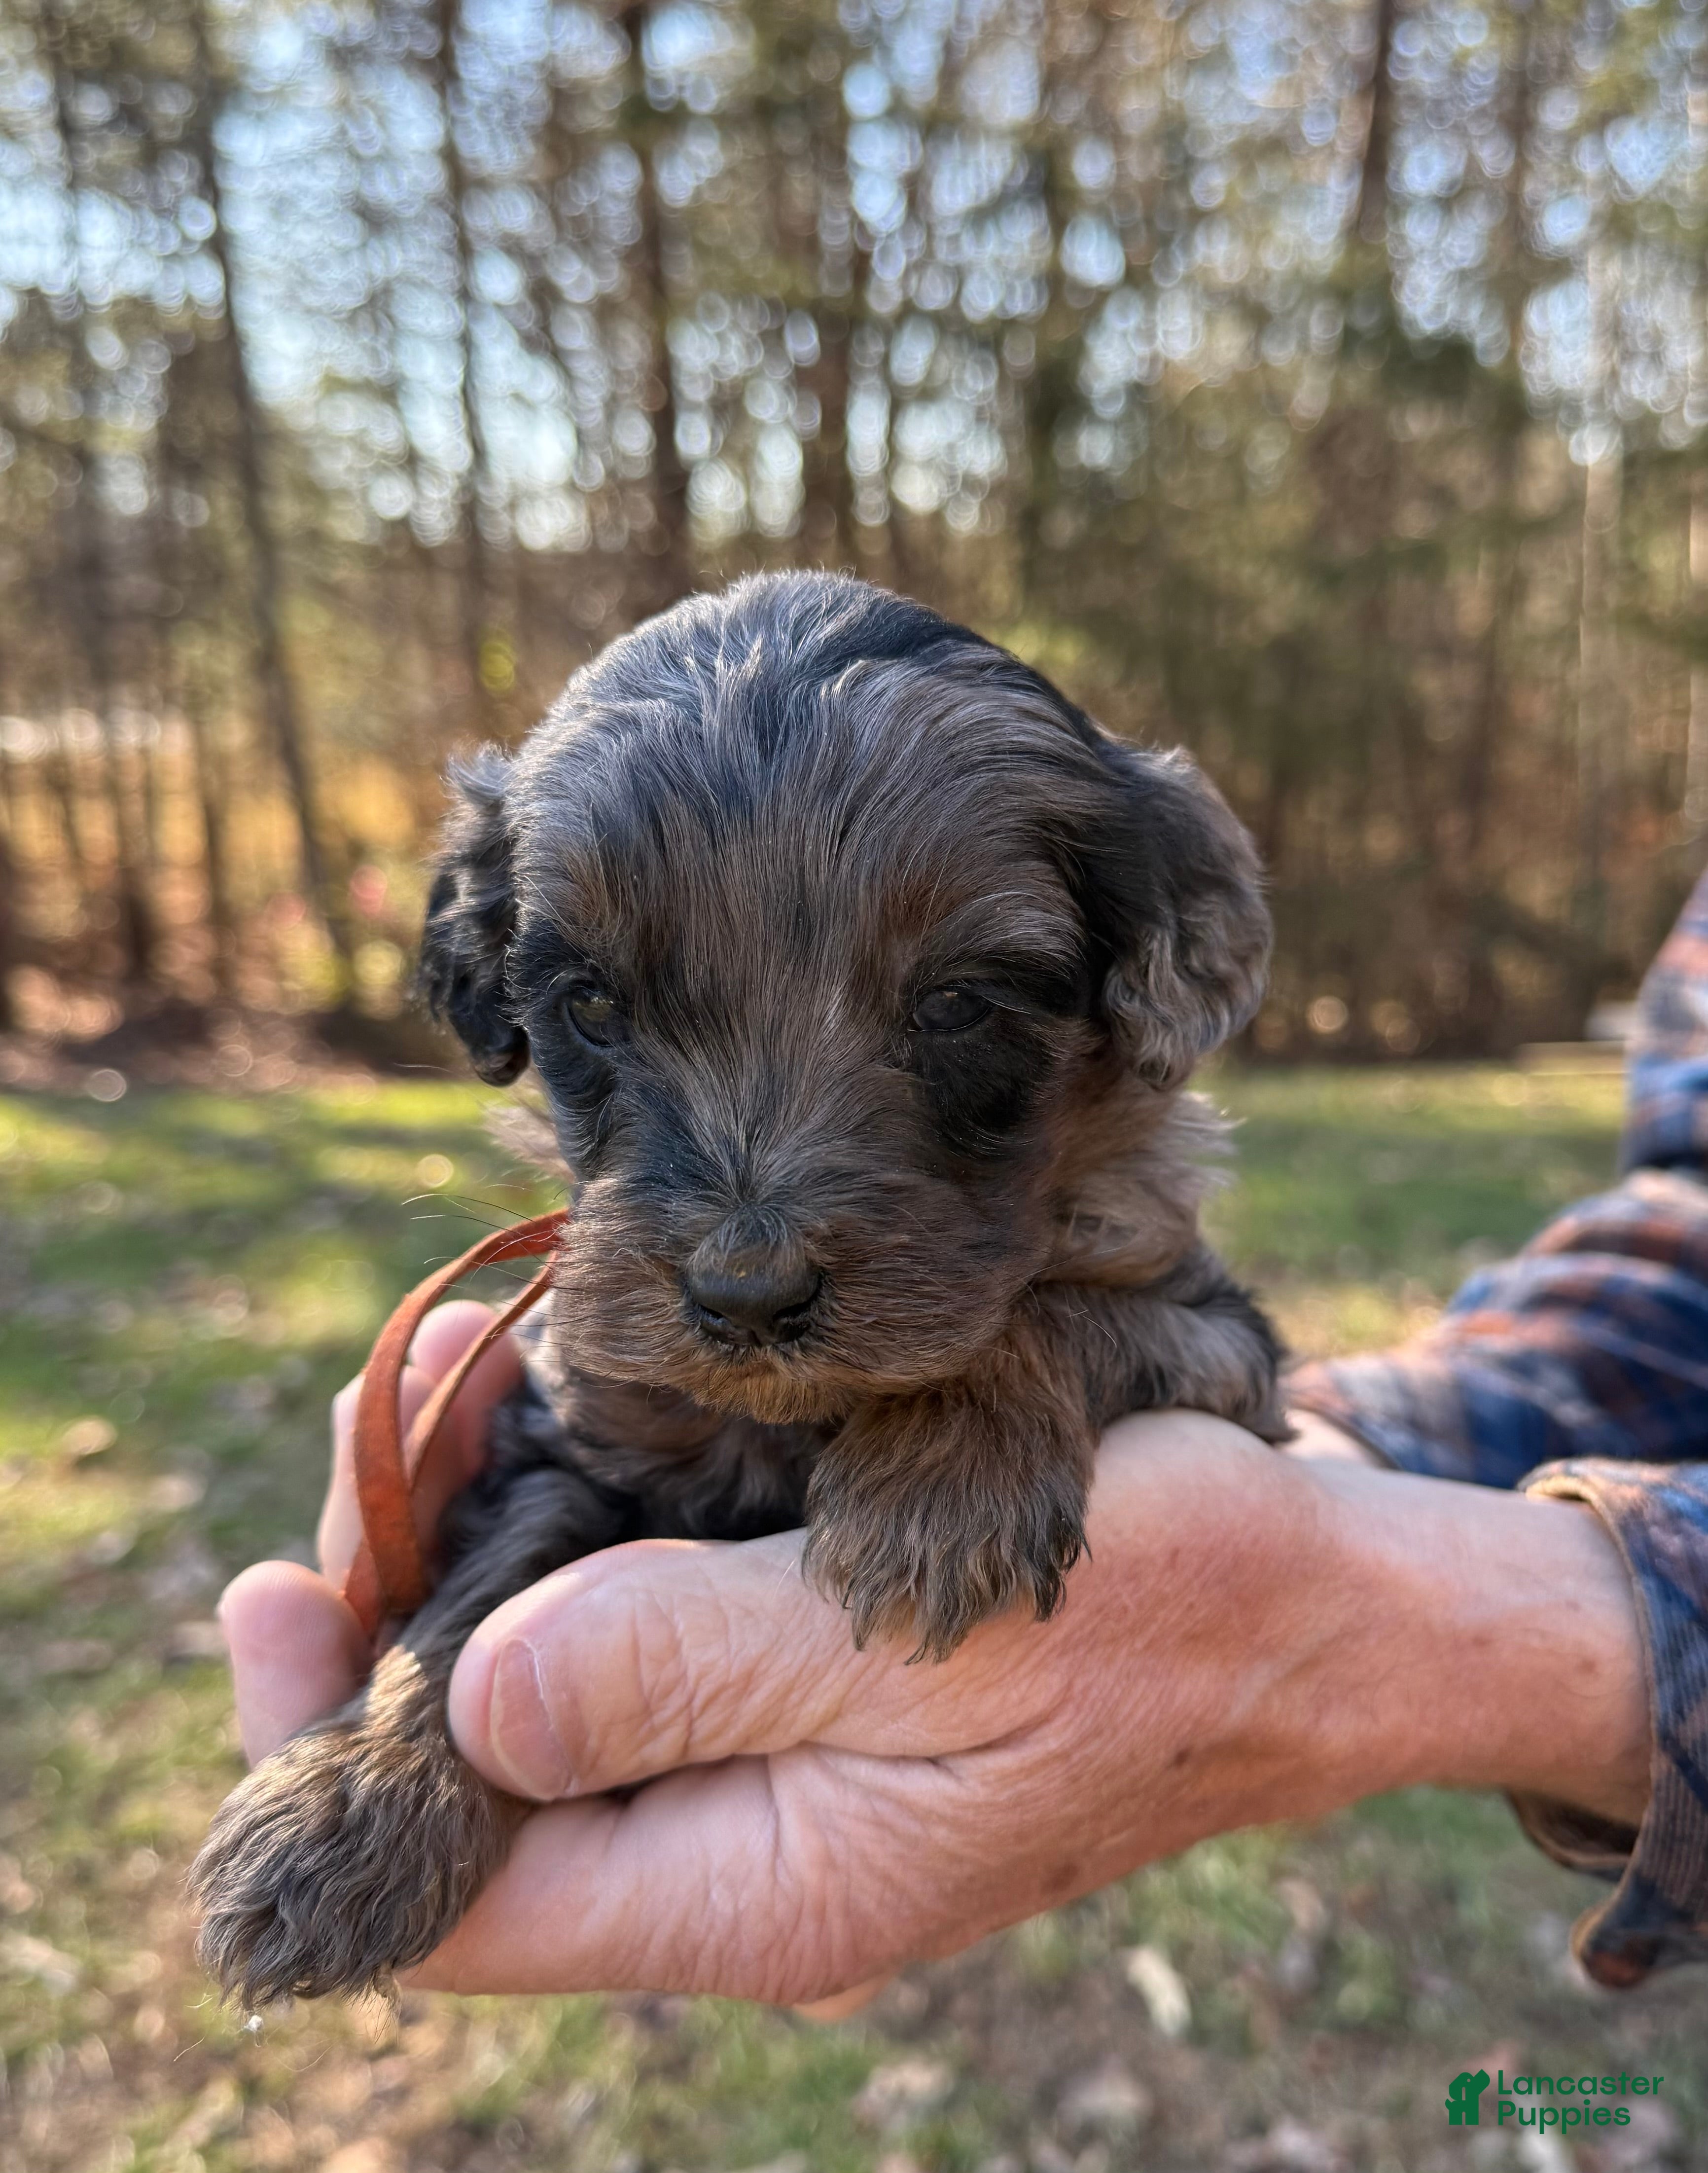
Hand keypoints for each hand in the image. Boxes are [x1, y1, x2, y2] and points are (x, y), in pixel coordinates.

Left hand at [217, 1305, 1649, 2003]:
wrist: (1328, 1607)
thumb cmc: (1168, 1608)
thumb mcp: (931, 1639)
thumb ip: (696, 1673)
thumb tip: (483, 1704)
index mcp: (759, 1890)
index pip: (463, 1894)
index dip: (326, 1750)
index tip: (272, 1586)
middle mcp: (740, 1853)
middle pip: (484, 1775)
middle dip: (399, 1603)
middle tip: (385, 1418)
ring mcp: (775, 1769)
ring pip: (555, 1688)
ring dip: (486, 1539)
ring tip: (453, 1378)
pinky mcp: (810, 1686)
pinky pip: (646, 1631)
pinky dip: (588, 1518)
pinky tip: (568, 1403)